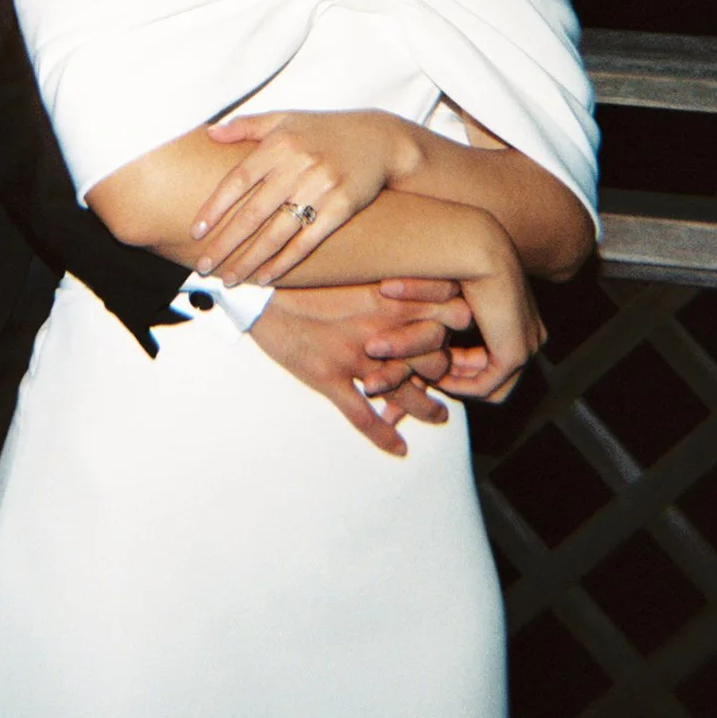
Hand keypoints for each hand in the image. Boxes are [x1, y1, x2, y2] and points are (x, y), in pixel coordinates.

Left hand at [192, 109, 420, 286]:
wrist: (379, 140)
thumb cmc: (324, 130)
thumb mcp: (285, 118)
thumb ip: (246, 126)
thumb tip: (209, 133)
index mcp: (279, 144)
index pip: (238, 180)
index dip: (215, 208)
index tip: (196, 231)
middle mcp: (299, 165)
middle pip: (253, 212)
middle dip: (226, 243)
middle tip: (203, 266)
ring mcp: (322, 187)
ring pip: (278, 232)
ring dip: (251, 260)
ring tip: (229, 279)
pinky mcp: (343, 206)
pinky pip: (308, 241)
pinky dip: (285, 262)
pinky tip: (265, 277)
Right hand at [249, 280, 465, 459]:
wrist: (257, 292)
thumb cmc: (301, 278)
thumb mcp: (349, 269)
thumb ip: (383, 279)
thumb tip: (411, 285)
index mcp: (386, 297)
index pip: (446, 313)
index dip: (457, 323)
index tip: (459, 332)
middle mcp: (378, 329)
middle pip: (433, 357)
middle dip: (444, 369)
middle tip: (450, 377)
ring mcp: (354, 358)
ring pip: (406, 392)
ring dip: (427, 408)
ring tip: (440, 416)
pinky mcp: (329, 379)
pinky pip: (364, 417)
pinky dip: (384, 436)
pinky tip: (399, 448)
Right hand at [444, 219, 546, 405]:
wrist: (477, 248)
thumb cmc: (462, 261)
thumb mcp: (460, 294)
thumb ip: (454, 315)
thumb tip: (440, 331)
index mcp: (525, 319)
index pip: (496, 356)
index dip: (464, 364)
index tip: (437, 360)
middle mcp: (532, 336)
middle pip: (497, 376)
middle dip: (461, 378)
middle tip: (431, 374)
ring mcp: (527, 347)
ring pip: (493, 386)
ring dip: (459, 385)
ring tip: (432, 377)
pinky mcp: (514, 355)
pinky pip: (484, 386)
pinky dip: (459, 386)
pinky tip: (438, 377)